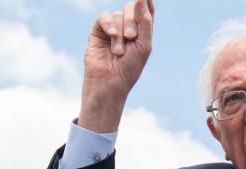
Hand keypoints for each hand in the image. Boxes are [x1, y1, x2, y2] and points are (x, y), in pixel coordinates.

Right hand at [79, 0, 154, 131]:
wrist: (109, 83)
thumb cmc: (129, 68)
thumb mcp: (144, 44)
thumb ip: (145, 20)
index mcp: (142, 32)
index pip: (147, 10)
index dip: (147, 3)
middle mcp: (127, 28)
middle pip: (132, 8)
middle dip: (132, 22)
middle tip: (131, 38)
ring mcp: (112, 29)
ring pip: (118, 15)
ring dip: (120, 33)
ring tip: (118, 52)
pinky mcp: (98, 31)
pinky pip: (104, 17)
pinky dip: (108, 24)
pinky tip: (111, 36)